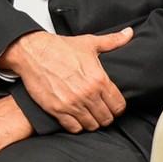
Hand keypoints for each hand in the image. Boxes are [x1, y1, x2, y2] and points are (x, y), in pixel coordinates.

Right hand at [0, 28, 132, 131]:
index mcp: (99, 79)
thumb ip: (113, 41)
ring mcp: (72, 104)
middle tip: (101, 111)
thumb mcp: (90, 42)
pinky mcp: (57, 110)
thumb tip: (129, 33)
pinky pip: (73, 128)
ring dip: (91, 122)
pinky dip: (76, 126)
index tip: (113, 106)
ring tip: (89, 115)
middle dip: (106, 116)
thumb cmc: (61, 48)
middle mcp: (87, 94)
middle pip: (106, 118)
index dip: (118, 107)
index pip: (118, 105)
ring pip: (91, 125)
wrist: (34, 52)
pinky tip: (76, 118)